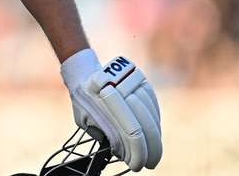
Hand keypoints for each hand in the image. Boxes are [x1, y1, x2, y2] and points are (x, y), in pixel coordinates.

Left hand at [60, 49, 161, 171]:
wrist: (84, 72)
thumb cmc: (83, 101)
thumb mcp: (86, 120)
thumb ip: (105, 135)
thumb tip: (125, 153)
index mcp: (104, 102)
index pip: (132, 133)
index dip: (139, 153)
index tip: (138, 165)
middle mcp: (121, 91)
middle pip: (146, 126)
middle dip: (151, 149)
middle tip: (150, 163)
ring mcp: (133, 84)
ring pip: (152, 116)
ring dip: (155, 137)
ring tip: (153, 151)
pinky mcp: (142, 81)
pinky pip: (154, 105)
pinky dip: (155, 122)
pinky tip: (154, 133)